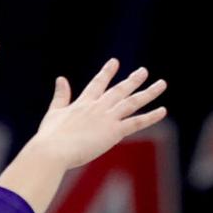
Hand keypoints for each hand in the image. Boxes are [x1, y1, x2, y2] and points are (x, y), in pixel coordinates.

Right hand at [23, 58, 168, 170]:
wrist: (53, 150)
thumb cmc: (50, 137)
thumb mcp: (54, 113)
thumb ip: (60, 96)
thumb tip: (61, 79)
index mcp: (82, 103)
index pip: (98, 83)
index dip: (107, 72)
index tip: (115, 62)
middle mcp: (97, 107)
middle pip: (120, 89)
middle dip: (133, 79)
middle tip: (144, 71)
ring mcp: (107, 118)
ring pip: (133, 101)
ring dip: (148, 92)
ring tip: (161, 84)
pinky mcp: (114, 131)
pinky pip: (137, 122)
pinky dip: (151, 116)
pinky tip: (163, 110)